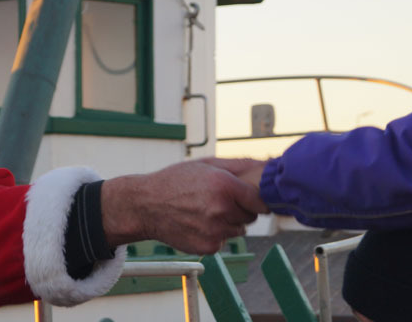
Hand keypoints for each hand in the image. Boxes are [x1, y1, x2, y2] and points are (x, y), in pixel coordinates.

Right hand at [101, 159, 267, 254]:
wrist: (146, 206)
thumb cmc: (175, 181)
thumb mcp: (205, 165)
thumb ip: (238, 165)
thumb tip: (266, 166)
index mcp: (224, 186)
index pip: (261, 201)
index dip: (256, 199)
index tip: (249, 197)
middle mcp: (221, 210)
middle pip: (251, 216)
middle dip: (240, 209)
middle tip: (218, 201)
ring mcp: (215, 231)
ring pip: (238, 230)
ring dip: (228, 222)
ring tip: (205, 211)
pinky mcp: (208, 247)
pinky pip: (224, 241)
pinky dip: (216, 235)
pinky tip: (198, 223)